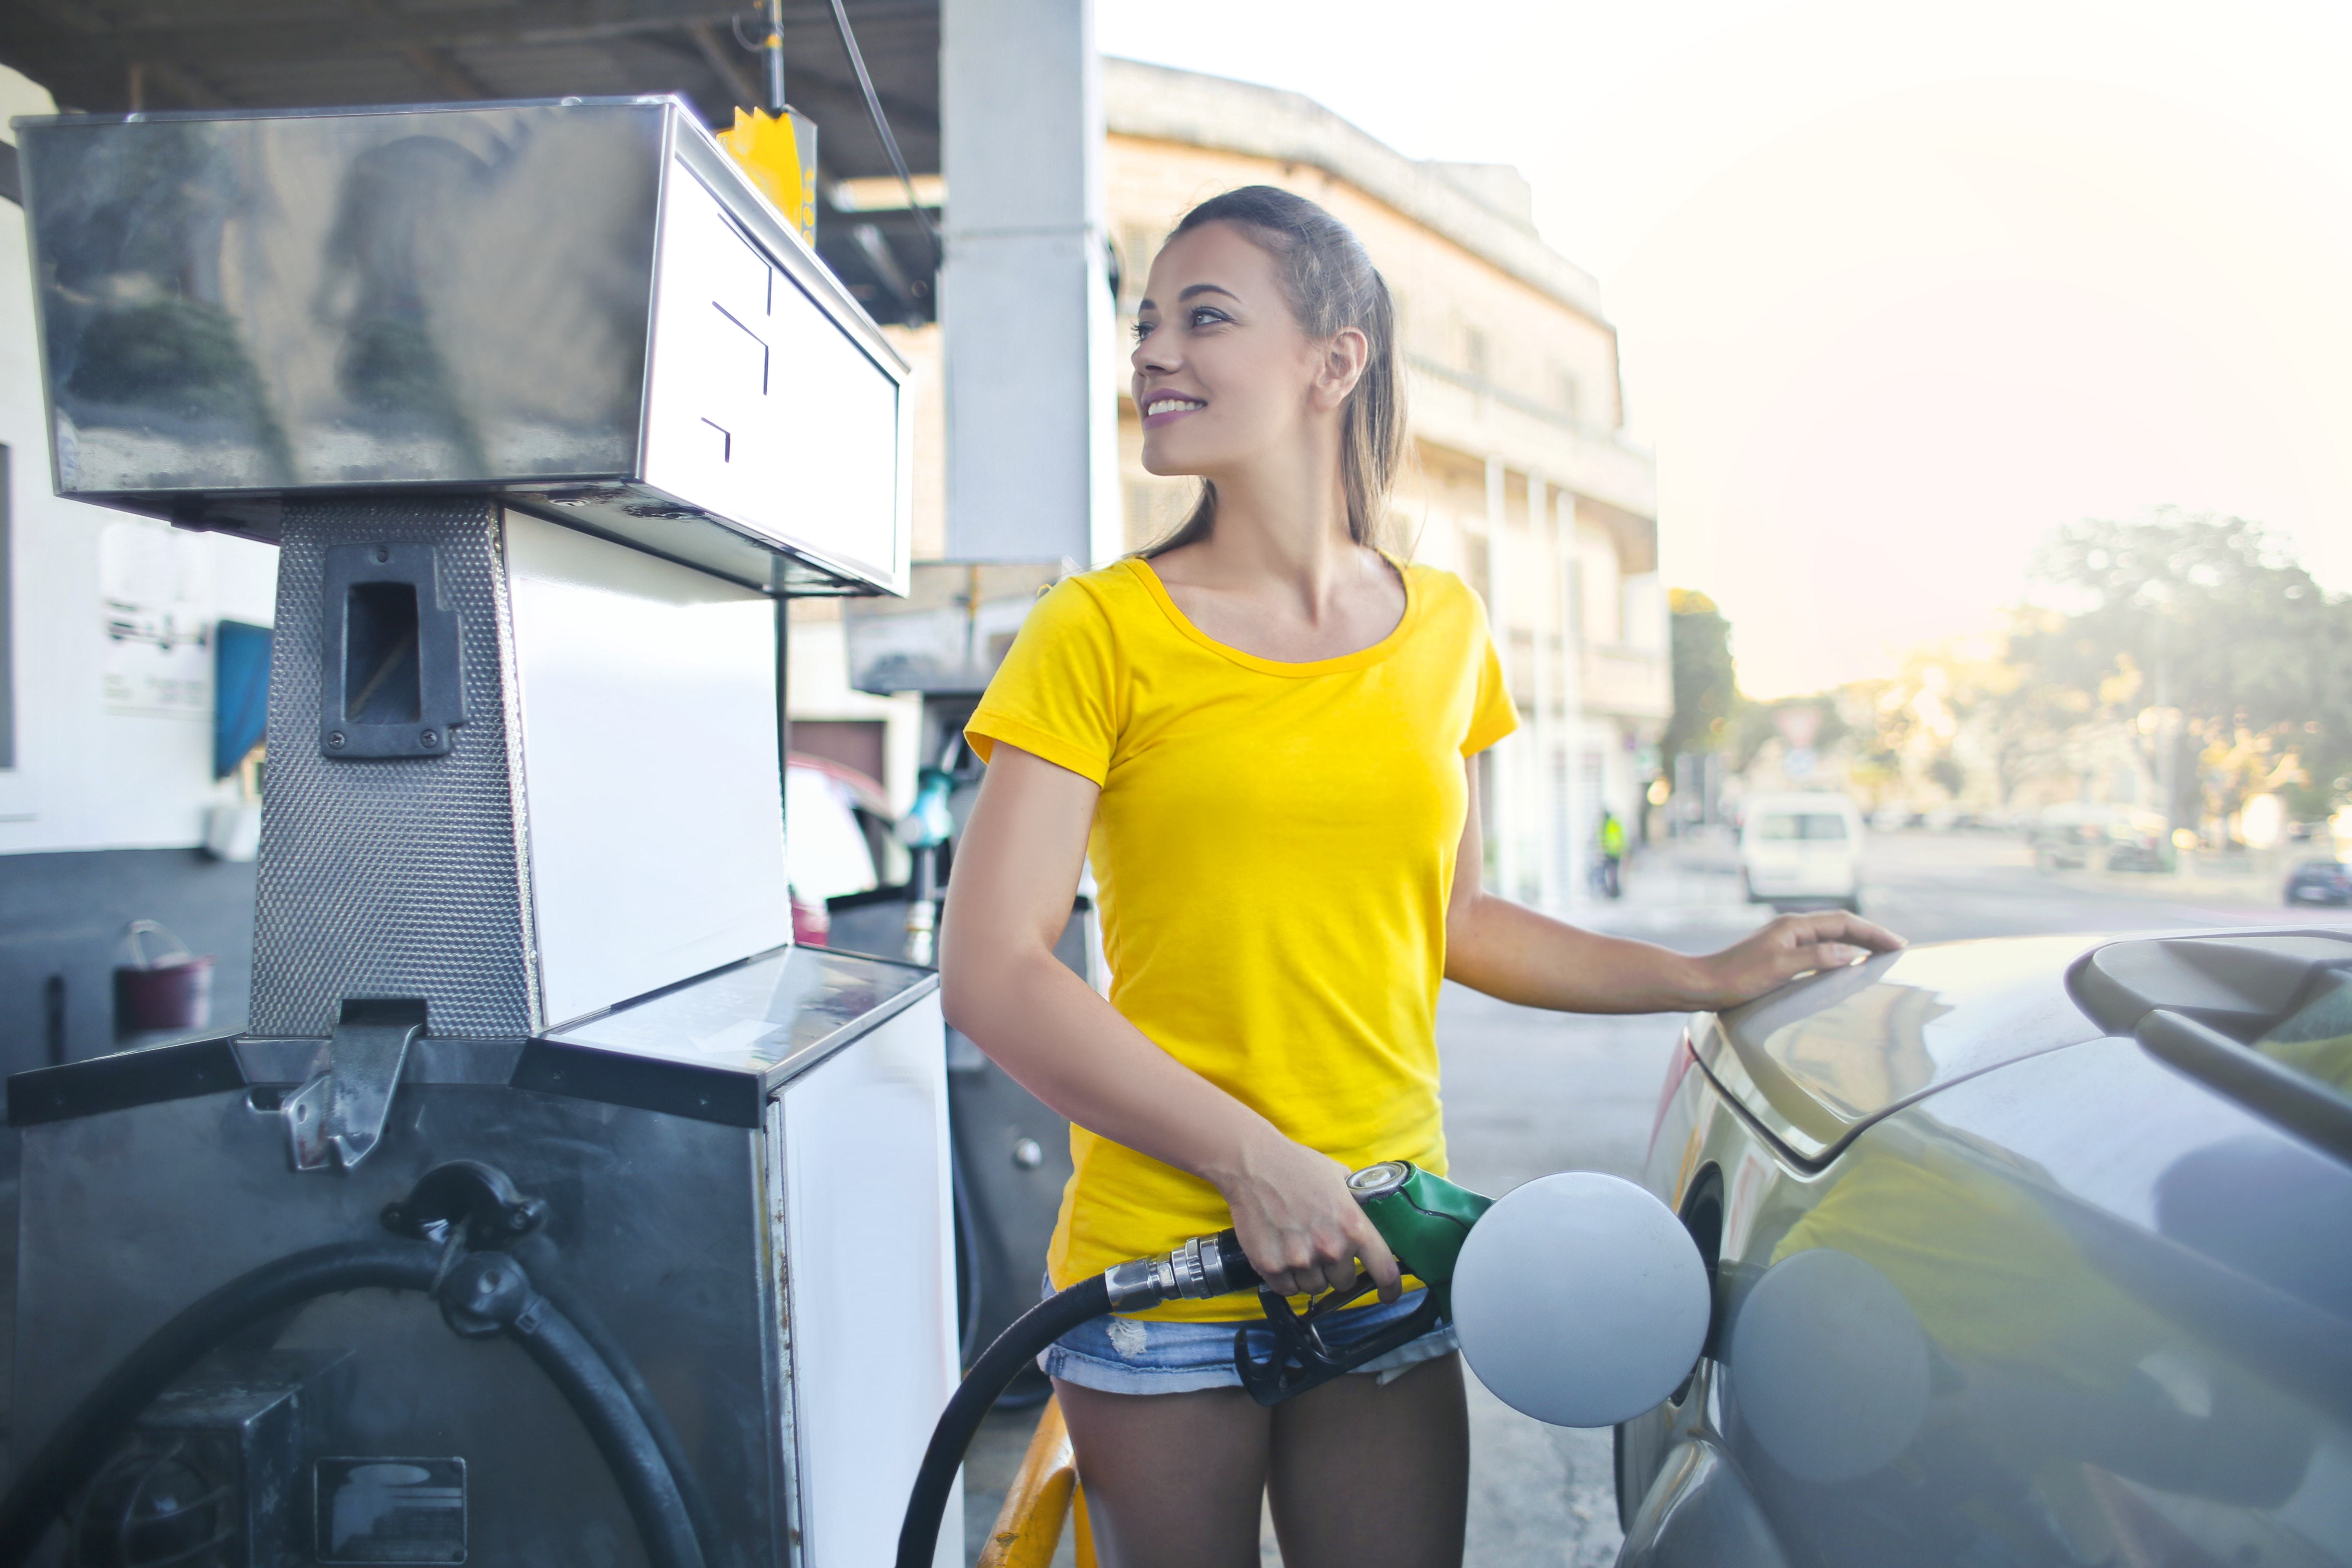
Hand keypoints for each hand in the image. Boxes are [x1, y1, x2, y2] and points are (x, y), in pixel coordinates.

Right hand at [1212, 1132, 1401, 1303]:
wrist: (1253, 1165)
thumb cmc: (1298, 1167)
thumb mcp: (1341, 1178)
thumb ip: (1358, 1206)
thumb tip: (1372, 1222)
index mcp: (1354, 1227)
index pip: (1384, 1271)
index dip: (1390, 1288)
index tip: (1387, 1294)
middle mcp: (1330, 1248)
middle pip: (1344, 1282)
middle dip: (1336, 1270)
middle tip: (1320, 1247)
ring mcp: (1300, 1260)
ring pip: (1315, 1287)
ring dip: (1309, 1274)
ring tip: (1297, 1247)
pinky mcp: (1272, 1267)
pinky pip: (1287, 1289)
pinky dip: (1285, 1278)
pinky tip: (1281, 1254)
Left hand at [1693, 910, 1905, 1009]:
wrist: (1703, 984)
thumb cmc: (1737, 978)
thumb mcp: (1779, 968)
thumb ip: (1816, 958)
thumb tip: (1851, 952)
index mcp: (1794, 926)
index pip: (1844, 923)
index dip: (1873, 932)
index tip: (1898, 944)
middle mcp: (1792, 928)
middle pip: (1841, 926)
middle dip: (1871, 935)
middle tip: (1897, 948)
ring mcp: (1786, 940)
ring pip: (1831, 936)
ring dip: (1857, 942)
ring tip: (1880, 954)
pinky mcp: (1781, 954)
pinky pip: (1819, 949)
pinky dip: (1839, 953)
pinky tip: (1846, 964)